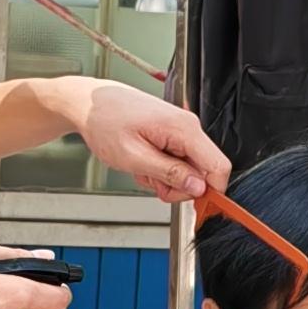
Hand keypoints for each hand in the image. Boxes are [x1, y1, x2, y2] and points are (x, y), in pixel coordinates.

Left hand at [62, 78, 228, 201]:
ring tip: (142, 168)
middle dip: (179, 186)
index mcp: (184, 129)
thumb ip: (170, 173)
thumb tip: (197, 188)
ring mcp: (181, 130)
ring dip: (166, 179)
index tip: (193, 204)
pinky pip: (177, 162)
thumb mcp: (134, 156)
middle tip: (153, 182)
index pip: (218, 166)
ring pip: (188, 170)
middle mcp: (187, 127)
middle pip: (203, 172)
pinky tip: (143, 162)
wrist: (88, 104)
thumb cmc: (104, 122)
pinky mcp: (172, 135)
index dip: (210, 191)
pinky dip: (160, 169)